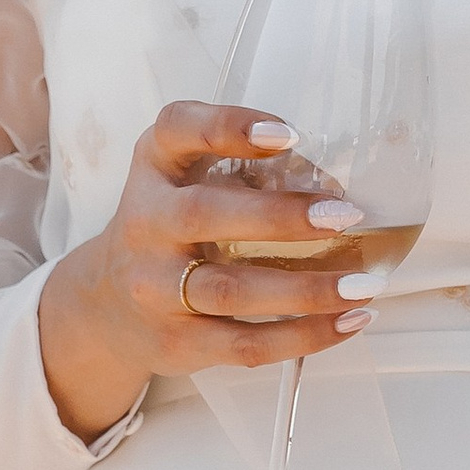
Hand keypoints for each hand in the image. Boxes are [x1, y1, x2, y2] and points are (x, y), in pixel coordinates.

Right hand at [36, 101, 377, 441]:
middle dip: (280, 217)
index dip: (229, 126)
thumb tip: (337, 190)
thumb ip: (240, 166)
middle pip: (204, 215)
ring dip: (307, 290)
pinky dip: (305, 336)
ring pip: (231, 290)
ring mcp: (154, 287)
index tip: (288, 135)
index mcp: (154, 168)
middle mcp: (146, 223)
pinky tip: (349, 320)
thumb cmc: (171, 228)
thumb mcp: (183, 178)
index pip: (177, 129)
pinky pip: (245, 343)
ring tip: (364, 284)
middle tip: (347, 216)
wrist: (106, 306)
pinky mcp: (174, 342)